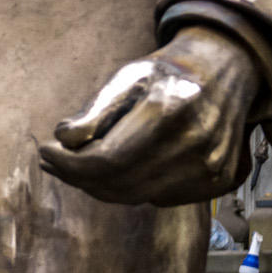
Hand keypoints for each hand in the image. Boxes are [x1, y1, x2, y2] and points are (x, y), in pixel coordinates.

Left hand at [39, 27, 264, 206]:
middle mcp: (196, 142)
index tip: (45, 151)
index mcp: (172, 109)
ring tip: (78, 167)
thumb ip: (96, 108)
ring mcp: (210, 166)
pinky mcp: (217, 181)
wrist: (226, 73)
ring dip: (99, 186)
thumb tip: (64, 138)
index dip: (69, 164)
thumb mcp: (129, 75)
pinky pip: (158, 199)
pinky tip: (119, 170)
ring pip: (135, 196)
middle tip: (55, 162)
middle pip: (119, 184)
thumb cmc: (168, 74)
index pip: (106, 159)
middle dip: (78, 177)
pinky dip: (132, 188)